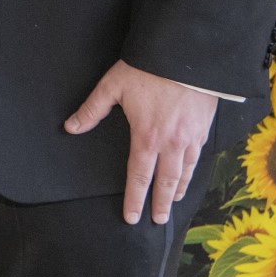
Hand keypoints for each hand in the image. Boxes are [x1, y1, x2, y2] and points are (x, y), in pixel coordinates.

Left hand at [65, 59, 217, 224]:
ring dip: (178, 190)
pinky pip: (198, 158)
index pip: (139, 176)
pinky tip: (189, 175)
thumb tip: (71, 126)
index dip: (134, 198)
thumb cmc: (148, 70)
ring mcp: (190, 138)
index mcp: (146, 137)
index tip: (132, 216)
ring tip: (173, 202)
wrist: (187, 56)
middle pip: (166, 182)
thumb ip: (92, 110)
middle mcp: (171, 144)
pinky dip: (193, 172)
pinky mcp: (204, 129)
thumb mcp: (113, 86)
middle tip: (157, 220)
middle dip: (160, 204)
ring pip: (185, 173)